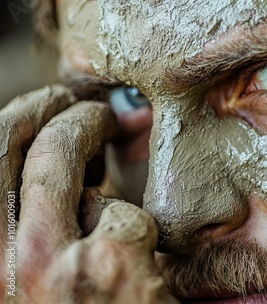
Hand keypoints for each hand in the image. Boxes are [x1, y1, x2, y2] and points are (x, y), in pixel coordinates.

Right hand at [0, 86, 169, 302]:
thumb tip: (60, 161)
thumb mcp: (29, 277)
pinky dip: (133, 222)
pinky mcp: (112, 263)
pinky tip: (137, 248)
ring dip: (92, 134)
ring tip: (109, 129)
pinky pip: (124, 213)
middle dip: (52, 109)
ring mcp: (56, 262)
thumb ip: (32, 222)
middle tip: (84, 103)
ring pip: (63, 162)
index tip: (47, 104)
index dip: (18, 118)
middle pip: (15, 144)